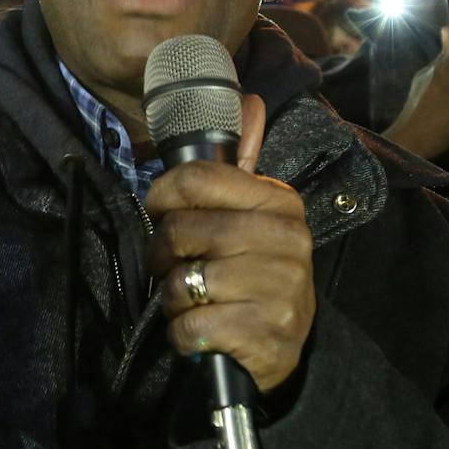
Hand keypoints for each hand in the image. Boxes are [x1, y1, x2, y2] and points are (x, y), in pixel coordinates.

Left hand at [144, 95, 314, 392]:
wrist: (284, 348)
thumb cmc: (253, 273)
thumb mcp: (252, 216)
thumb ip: (241, 163)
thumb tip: (248, 100)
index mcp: (279, 202)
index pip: (197, 177)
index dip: (162, 196)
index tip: (161, 213)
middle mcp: (287, 239)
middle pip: (180, 229)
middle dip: (162, 254)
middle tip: (173, 266)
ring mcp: (281, 287)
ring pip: (182, 281)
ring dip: (174, 298)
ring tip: (195, 300)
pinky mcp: (265, 334)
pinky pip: (191, 325)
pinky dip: (182, 333)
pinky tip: (204, 331)